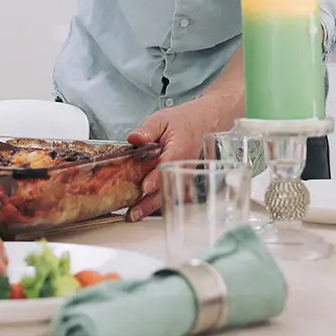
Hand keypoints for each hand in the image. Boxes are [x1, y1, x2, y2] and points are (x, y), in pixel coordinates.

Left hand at [124, 99, 228, 220]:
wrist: (202, 123)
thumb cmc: (183, 122)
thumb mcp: (162, 120)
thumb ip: (147, 130)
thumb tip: (134, 138)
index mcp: (178, 150)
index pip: (167, 166)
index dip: (156, 178)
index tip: (145, 187)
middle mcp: (182, 167)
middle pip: (166, 187)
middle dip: (149, 203)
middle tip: (133, 213)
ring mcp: (183, 176)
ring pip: (168, 194)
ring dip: (151, 207)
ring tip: (134, 216)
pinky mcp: (181, 180)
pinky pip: (170, 194)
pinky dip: (157, 203)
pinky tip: (143, 210)